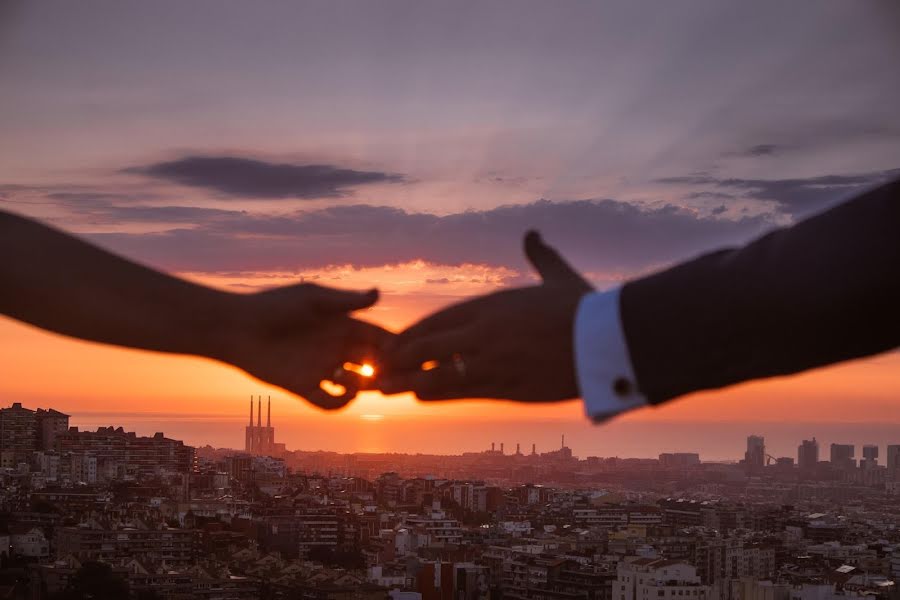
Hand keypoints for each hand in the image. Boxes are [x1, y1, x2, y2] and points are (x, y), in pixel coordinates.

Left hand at [212, 283, 391, 409]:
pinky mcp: (303, 387)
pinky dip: (342, 402)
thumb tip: (378, 294)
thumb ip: (344, 301)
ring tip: (368, 381)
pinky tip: (344, 391)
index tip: (408, 350)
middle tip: (396, 373)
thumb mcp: (311, 299)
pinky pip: (330, 403)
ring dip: (368, 386)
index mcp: (341, 325)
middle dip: (388, 369)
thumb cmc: (271, 306)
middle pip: (373, 362)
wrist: (235, 328)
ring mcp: (321, 369)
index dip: (395, 344)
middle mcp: (335, 348)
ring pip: (357, 384)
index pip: (378, 336)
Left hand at [379, 231, 591, 400]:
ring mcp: (493, 360)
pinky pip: (464, 391)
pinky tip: (419, 398)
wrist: (606, 339)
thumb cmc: (584, 307)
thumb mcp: (558, 276)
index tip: (394, 341)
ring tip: (385, 388)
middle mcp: (485, 331)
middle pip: (430, 345)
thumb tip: (533, 233)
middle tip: (377, 366)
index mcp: (493, 305)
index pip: (440, 319)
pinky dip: (439, 394)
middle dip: (401, 357)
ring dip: (409, 380)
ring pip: (439, 372)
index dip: (414, 333)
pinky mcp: (507, 386)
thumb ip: (539, 256)